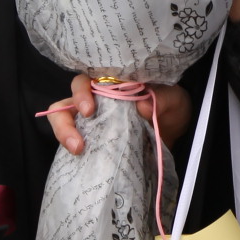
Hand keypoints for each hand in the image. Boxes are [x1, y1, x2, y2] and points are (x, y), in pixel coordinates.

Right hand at [46, 75, 192, 155]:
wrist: (176, 137)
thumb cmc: (171, 109)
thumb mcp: (175, 101)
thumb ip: (163, 99)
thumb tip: (141, 105)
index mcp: (113, 84)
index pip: (87, 80)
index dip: (81, 92)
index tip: (89, 110)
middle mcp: (97, 100)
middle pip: (67, 102)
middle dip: (64, 120)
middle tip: (78, 141)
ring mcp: (93, 122)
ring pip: (63, 121)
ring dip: (63, 135)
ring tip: (77, 150)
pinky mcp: (94, 141)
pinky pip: (74, 143)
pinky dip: (72, 149)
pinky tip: (82, 159)